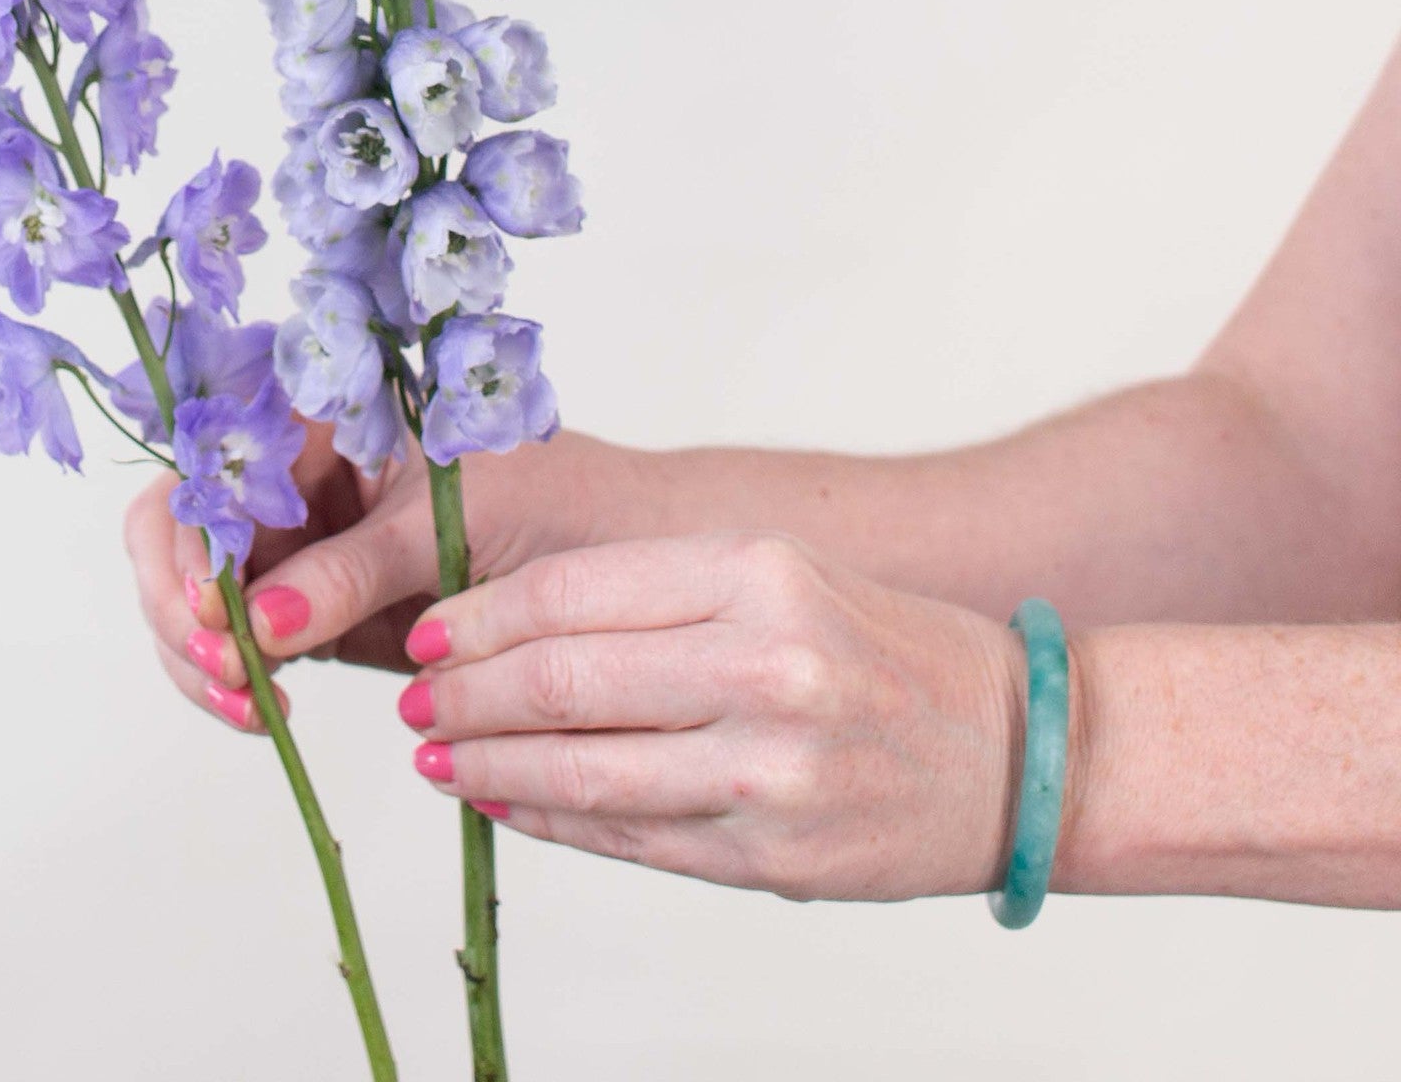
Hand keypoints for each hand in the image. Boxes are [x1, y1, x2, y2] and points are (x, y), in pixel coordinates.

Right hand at [123, 422, 640, 732]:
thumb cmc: (552, 502)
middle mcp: (293, 477)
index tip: (211, 611)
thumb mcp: (447, 526)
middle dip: (178, 607)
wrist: (622, 553)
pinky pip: (238, 646)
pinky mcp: (314, 615)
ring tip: (248, 710)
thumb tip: (260, 627)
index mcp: (320, 421)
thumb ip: (353, 571)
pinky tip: (261, 714)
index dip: (189, 534)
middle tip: (223, 675)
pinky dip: (231, 684)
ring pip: (194, 597)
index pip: (210, 462)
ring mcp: (298, 547)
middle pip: (178, 530)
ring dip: (196, 659)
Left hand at [395, 532, 1027, 899]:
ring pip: (584, 769)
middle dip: (464, 693)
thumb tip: (508, 628)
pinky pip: (631, 838)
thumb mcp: (777, 576)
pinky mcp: (773, 859)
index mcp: (757, 573)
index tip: (429, 632)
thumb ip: (653, 599)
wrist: (1018, 749)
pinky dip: (552, 820)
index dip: (480, 616)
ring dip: (490, 763)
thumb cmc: (880, 648)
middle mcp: (764, 665)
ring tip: (437, 756)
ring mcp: (770, 770)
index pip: (573, 591)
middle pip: (564, 679)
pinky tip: (506, 801)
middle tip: (414, 699)